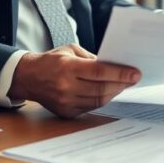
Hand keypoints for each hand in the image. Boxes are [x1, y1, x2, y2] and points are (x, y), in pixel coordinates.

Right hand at [7, 44, 141, 117]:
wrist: (28, 78)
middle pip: (101, 88)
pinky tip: (110, 91)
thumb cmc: (51, 60)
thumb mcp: (71, 50)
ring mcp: (66, 102)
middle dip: (121, 84)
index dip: (119, 74)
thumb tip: (115, 66)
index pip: (99, 72)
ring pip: (98, 100)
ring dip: (114, 92)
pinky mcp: (67, 112)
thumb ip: (92, 58)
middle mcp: (66, 87)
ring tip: (124, 84)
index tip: (135, 73)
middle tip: (134, 79)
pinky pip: (91, 107)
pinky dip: (103, 99)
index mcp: (67, 68)